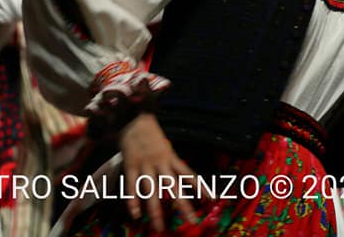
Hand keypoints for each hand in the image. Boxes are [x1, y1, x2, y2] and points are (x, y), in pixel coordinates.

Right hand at [119, 113, 199, 231]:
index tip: (212, 199)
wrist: (132, 116)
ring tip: (159, 227)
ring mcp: (145, 165)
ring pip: (152, 190)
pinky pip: (132, 186)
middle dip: (183, 205)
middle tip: (192, 221)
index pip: (189, 174)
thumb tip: (180, 177)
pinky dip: (133, 201)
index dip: (201, 187)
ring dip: (155, 210)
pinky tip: (135, 214)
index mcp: (171, 157)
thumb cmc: (149, 133)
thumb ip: (170, 162)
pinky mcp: (131, 165)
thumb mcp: (165, 146)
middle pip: (174, 187)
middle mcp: (160, 163)